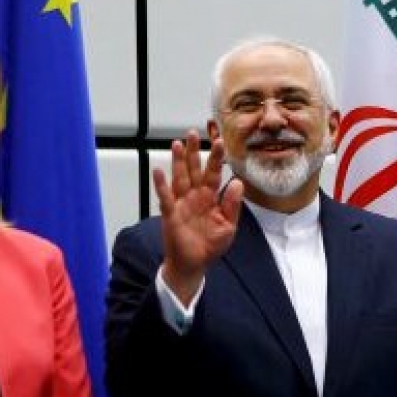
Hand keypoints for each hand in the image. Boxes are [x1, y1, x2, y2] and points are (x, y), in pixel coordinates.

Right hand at [155, 130, 244, 303]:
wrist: (194, 264)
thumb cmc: (210, 245)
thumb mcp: (228, 227)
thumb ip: (232, 205)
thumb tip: (237, 184)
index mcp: (210, 197)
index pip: (214, 173)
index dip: (216, 158)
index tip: (219, 142)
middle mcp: (195, 196)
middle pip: (194, 169)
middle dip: (193, 151)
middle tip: (192, 132)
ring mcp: (181, 203)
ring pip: (179, 178)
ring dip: (178, 162)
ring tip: (177, 144)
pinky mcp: (171, 214)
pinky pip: (166, 197)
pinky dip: (162, 185)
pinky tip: (159, 171)